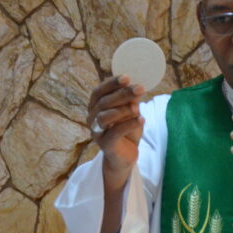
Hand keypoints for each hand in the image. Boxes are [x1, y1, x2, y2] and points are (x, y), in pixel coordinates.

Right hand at [89, 76, 144, 193]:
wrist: (125, 155)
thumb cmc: (126, 129)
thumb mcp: (131, 112)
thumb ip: (131, 101)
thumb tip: (137, 87)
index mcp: (95, 106)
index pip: (99, 91)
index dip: (111, 84)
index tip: (126, 77)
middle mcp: (92, 118)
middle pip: (103, 103)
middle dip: (122, 94)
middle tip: (139, 89)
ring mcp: (96, 132)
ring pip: (105, 117)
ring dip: (123, 110)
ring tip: (138, 108)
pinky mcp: (105, 145)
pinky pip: (114, 133)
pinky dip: (129, 125)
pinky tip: (141, 120)